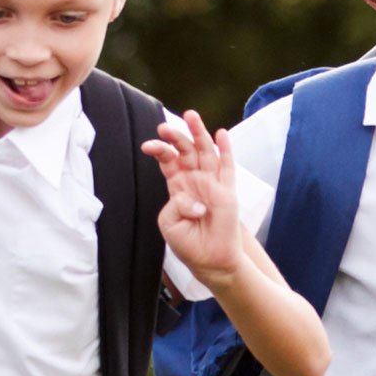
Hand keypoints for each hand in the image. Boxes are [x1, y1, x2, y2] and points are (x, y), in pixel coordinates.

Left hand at [142, 109, 247, 274]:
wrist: (210, 259)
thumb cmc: (188, 242)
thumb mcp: (169, 223)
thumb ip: (175, 206)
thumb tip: (193, 199)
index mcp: (178, 185)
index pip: (168, 160)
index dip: (159, 150)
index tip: (148, 146)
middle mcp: (195, 179)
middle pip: (186, 150)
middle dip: (176, 136)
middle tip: (165, 126)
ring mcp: (212, 183)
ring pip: (206, 152)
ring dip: (198, 133)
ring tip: (191, 116)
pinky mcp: (227, 191)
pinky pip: (228, 167)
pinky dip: (225, 150)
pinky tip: (221, 134)